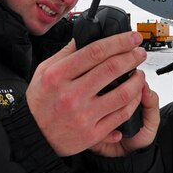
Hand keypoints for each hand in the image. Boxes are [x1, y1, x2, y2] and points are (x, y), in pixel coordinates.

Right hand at [26, 31, 147, 155]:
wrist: (32, 135)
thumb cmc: (38, 102)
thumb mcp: (43, 71)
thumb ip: (65, 54)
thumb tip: (85, 36)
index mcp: (58, 75)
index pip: (95, 51)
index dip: (119, 41)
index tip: (132, 37)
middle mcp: (71, 95)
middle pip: (112, 69)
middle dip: (132, 57)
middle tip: (140, 52)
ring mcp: (83, 115)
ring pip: (122, 94)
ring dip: (137, 81)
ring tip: (139, 74)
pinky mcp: (92, 133)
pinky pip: (121, 115)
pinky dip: (133, 102)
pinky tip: (134, 95)